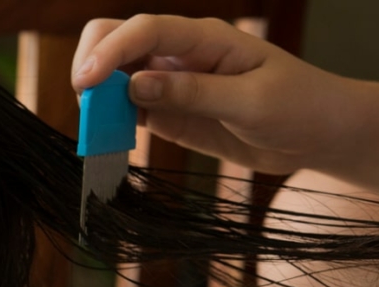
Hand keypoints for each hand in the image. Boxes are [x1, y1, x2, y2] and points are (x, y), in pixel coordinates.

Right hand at [71, 15, 378, 184]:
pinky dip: (109, 122)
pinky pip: (125, 110)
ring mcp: (168, 81)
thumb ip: (193, 92)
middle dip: (91, 66)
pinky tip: (109, 139)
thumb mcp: (251, 102)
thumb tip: (136, 86)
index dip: (110, 52)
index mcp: (204, 38)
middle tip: (87, 106)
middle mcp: (178, 53)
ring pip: (113, 76)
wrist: (316, 134)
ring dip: (96, 99)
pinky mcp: (165, 111)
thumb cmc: (298, 107)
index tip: (87, 83)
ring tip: (96, 130)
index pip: (145, 30)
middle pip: (115, 39)